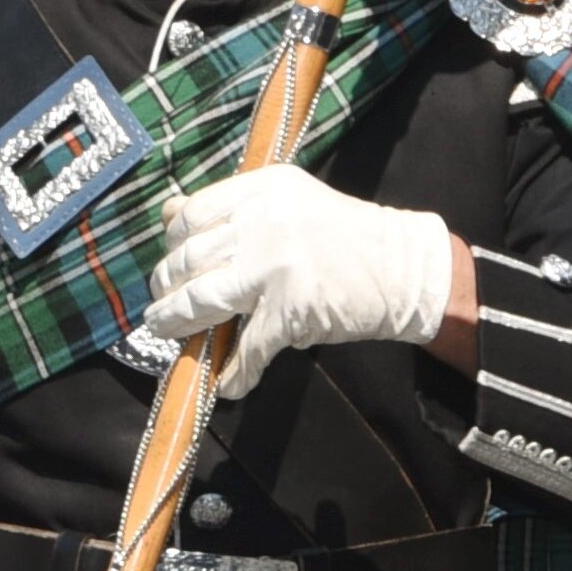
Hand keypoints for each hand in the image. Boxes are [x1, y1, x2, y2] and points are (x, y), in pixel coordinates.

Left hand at [135, 165, 467, 398]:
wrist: (408, 270)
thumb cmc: (348, 238)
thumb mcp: (290, 203)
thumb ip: (235, 209)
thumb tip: (169, 214)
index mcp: (263, 189)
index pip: (191, 216)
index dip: (173, 245)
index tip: (172, 263)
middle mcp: (264, 223)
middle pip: (190, 260)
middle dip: (168, 289)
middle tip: (164, 307)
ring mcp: (276, 267)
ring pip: (202, 300)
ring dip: (178, 324)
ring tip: (169, 333)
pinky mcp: (291, 310)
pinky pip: (247, 346)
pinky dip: (233, 370)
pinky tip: (226, 381)